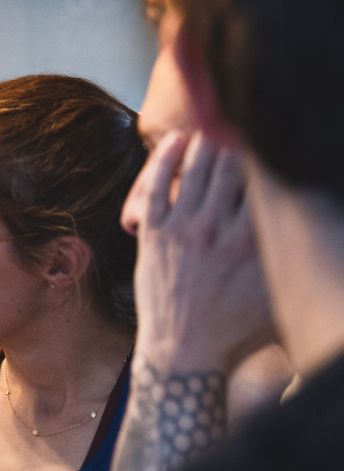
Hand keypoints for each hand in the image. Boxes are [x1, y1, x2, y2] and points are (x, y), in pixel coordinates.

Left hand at [121, 131, 274, 374]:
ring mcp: (181, 231)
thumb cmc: (237, 332)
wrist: (184, 355)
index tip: (273, 133)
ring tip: (214, 124)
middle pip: (230, 164)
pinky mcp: (153, 237)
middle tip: (242, 115)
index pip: (265, 177)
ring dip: (205, 140)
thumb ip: (293, 254)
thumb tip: (318, 225)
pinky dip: (165, 160)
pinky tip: (175, 141)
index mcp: (253, 240)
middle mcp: (217, 228)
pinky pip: (155, 187)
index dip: (270, 150)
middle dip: (238, 134)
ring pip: (194, 168)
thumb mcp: (279, 292)